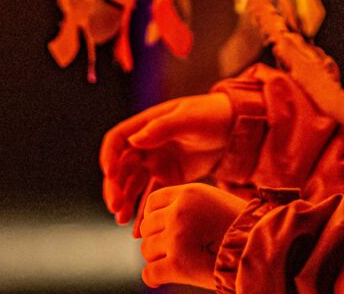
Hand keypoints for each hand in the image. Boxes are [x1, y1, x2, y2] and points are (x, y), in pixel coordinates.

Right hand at [100, 92, 232, 224]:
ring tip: (122, 221)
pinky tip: (138, 228)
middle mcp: (146, 145)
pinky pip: (152, 196)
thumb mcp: (189, 119)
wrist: (234, 128)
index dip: (109, 157)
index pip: (117, 140)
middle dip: (115, 187)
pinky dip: (144, 211)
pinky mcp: (169, 178)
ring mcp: (156, 162)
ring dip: (125, 201)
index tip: (109, 175)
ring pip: (133, 185)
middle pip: (121, 167)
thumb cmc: (211, 115)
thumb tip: (134, 141)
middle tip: (115, 207)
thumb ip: (163, 128)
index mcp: (146, 125)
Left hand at [137, 183, 248, 288]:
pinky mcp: (179, 265)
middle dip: (156, 240)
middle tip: (171, 251)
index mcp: (189, 193)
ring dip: (157, 259)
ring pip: (147, 250)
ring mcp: (177, 238)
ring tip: (175, 265)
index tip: (161, 230)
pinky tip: (162, 279)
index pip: (153, 203)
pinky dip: (154, 278)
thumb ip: (191, 207)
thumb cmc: (247, 229)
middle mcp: (179, 212)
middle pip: (147, 227)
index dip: (153, 218)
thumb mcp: (217, 203)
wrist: (266, 249)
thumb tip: (162, 221)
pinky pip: (150, 273)